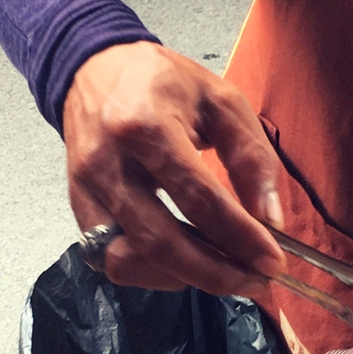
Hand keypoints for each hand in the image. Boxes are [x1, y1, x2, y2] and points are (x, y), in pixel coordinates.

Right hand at [63, 42, 286, 298]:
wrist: (95, 71)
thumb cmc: (165, 84)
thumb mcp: (221, 101)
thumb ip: (252, 157)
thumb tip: (271, 222)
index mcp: (146, 127)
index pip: (199, 199)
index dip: (241, 238)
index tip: (274, 263)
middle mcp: (108, 164)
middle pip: (162, 242)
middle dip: (216, 273)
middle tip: (256, 282)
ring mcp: (86, 191)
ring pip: (131, 260)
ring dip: (183, 277)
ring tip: (223, 271)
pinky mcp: (78, 208)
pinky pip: (111, 260)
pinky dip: (151, 272)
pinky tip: (184, 263)